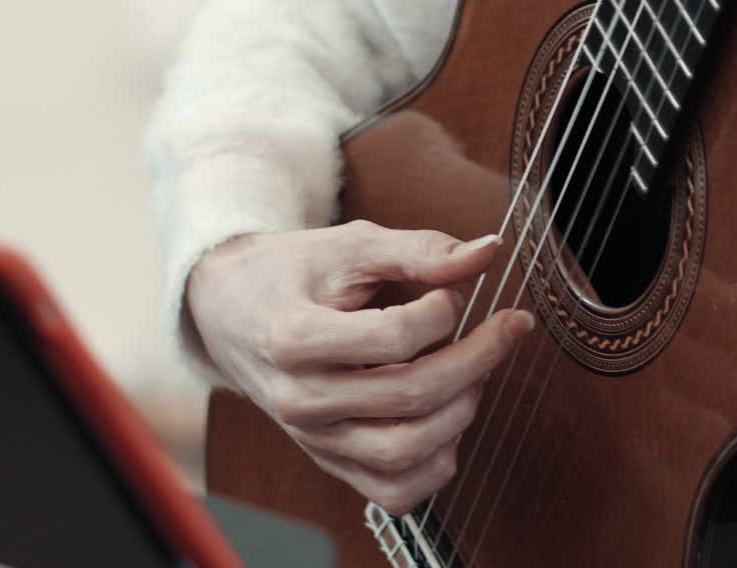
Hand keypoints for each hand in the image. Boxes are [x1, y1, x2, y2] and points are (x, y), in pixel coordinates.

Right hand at [186, 220, 532, 514]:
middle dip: (477, 360)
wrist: (230, 309)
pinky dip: (435, 465)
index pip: (391, 339)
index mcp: (293, 338)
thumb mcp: (349, 246)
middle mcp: (300, 398)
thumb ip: (419, 250)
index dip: (442, 313)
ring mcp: (314, 438)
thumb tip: (488, 251)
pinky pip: (393, 491)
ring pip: (404, 453)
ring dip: (462, 411)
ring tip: (477, 373)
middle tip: (506, 329)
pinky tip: (448, 419)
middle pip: (408, 397)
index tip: (453, 294)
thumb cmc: (290, 273)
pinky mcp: (330, 460)